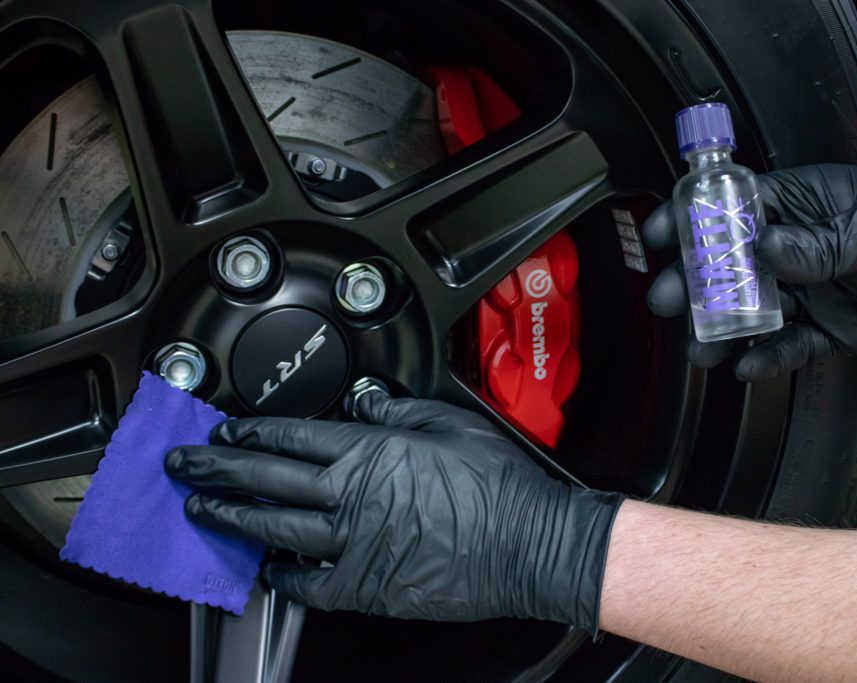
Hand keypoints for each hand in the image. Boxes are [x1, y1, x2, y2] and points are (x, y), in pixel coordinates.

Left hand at [164, 393, 621, 630]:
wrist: (529, 545)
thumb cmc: (498, 485)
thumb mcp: (450, 425)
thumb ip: (398, 412)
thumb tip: (364, 403)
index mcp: (371, 452)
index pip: (293, 437)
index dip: (251, 433)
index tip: (226, 432)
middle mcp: (351, 497)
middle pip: (268, 479)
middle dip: (219, 469)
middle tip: (186, 466)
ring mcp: (354, 545)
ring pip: (276, 528)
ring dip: (234, 517)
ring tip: (203, 510)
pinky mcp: (367, 587)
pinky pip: (309, 584)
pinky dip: (282, 577)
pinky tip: (266, 570)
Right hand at [645, 164, 856, 380]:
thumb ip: (827, 241)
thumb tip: (766, 248)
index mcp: (814, 203)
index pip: (741, 205)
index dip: (697, 218)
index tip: (661, 234)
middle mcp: (807, 246)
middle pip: (735, 264)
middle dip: (697, 283)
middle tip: (668, 301)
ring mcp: (820, 290)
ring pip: (755, 311)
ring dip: (723, 329)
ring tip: (700, 348)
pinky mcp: (838, 331)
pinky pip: (792, 347)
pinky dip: (768, 358)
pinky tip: (748, 367)